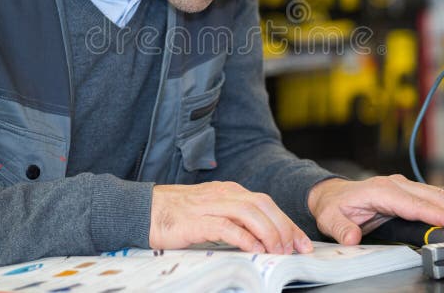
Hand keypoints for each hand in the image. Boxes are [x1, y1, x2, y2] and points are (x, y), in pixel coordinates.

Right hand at [150, 181, 312, 254]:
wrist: (142, 210)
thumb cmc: (176, 216)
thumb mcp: (211, 214)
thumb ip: (233, 221)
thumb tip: (260, 240)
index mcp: (229, 191)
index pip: (266, 204)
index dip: (287, 222)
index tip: (301, 242)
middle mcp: (223, 194)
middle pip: (263, 205)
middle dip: (284, 227)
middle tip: (296, 249)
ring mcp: (209, 205)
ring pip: (249, 213)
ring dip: (269, 233)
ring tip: (278, 252)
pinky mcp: (196, 220)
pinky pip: (226, 226)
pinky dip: (244, 238)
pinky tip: (254, 250)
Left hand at [307, 175, 443, 244]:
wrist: (331, 195)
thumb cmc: (333, 205)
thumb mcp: (330, 219)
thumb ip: (342, 229)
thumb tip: (352, 238)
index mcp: (380, 190)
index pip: (415, 204)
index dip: (438, 215)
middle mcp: (394, 184)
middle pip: (432, 196)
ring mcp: (401, 185)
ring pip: (434, 194)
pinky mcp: (406, 191)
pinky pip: (430, 196)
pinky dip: (443, 208)